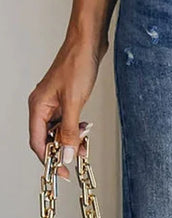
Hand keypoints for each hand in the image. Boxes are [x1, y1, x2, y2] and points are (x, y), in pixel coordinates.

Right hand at [28, 32, 102, 180]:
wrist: (87, 45)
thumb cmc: (77, 66)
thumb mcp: (74, 103)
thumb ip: (69, 131)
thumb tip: (66, 154)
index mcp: (38, 107)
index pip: (37, 141)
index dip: (49, 159)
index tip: (62, 173)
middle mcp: (43, 106)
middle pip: (48, 138)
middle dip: (63, 150)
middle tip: (78, 159)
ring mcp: (54, 103)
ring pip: (59, 131)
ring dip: (71, 141)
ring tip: (85, 146)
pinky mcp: (66, 100)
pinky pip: (68, 122)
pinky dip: (76, 130)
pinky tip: (86, 133)